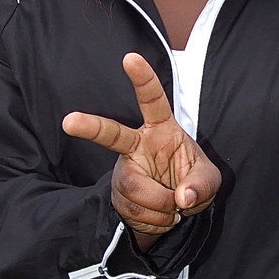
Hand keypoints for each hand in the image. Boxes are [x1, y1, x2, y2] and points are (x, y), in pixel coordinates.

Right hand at [62, 53, 220, 246]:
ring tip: (174, 208)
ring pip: (135, 189)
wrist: (175, 211)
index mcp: (161, 129)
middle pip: (111, 134)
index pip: (152, 100)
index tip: (130, 58)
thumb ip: (201, 185)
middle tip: (69, 122)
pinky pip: (135, 211)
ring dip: (161, 205)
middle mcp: (136, 146)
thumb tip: (182, 197)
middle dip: (89, 127)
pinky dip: (157, 220)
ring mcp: (124, 171)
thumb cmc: (192, 180)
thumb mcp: (209, 180)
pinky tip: (162, 215)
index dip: (142, 79)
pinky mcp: (118, 195)